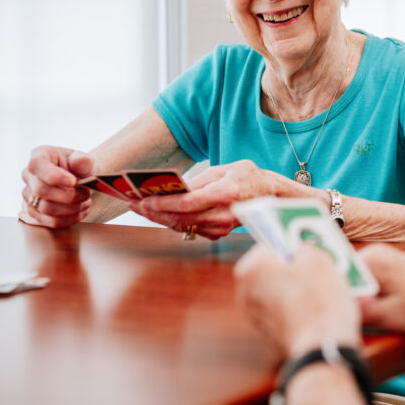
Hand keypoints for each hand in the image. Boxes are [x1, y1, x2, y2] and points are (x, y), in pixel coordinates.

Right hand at [19, 146, 94, 227]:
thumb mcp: (85, 160)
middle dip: (68, 195)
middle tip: (86, 193)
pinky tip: (81, 210)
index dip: (53, 175)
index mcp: (40, 155)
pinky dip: (71, 218)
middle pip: (41, 190)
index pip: (37, 164)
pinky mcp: (35, 212)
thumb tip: (81, 160)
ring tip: (86, 201)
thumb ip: (84, 160)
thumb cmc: (80, 168)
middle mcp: (29, 175)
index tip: (73, 182)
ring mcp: (29, 195)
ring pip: (46, 208)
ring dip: (72, 208)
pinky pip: (51, 221)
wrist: (82, 180)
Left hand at [132, 160, 307, 239]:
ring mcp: (221, 227)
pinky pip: (189, 229)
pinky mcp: (219, 234)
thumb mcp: (224, 170)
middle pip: (178, 217)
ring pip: (181, 226)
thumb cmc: (248, 177)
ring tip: (141, 208)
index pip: (185, 202)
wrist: (272, 197)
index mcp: (225, 193)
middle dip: (152, 211)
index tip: (141, 199)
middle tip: (132, 204)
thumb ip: (198, 181)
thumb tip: (171, 187)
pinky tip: (159, 214)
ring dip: (158, 217)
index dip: (160, 202)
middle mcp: (222, 214)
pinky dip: (172, 221)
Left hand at [235, 244, 360, 360]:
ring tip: (323, 284)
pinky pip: (282, 309)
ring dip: (297, 285)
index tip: (308, 240)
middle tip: (319, 261)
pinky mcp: (266, 333)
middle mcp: (244, 290)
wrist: (322, 345)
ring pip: (278, 289)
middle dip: (294, 264)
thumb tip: (299, 249)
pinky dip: (296, 305)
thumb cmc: (319, 298)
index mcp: (250, 266)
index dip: (293, 240)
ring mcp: (253, 314)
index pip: (272, 242)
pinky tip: (318, 304)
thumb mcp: (318, 257)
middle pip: (273, 267)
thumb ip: (303, 246)